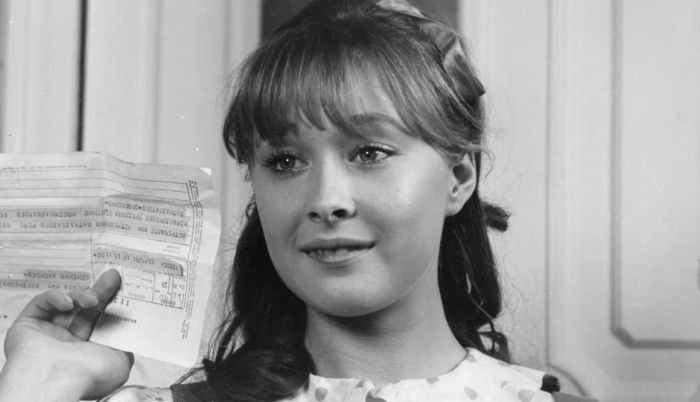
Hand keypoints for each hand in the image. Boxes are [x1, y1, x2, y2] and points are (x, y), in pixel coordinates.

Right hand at [1, 269, 133, 399]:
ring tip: (91, 299)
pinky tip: (67, 303)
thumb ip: (126, 346)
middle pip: (85, 309)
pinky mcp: (28, 325)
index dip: (112, 304)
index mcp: (87, 352)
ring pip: (66, 304)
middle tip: (114, 277)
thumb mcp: (121, 362)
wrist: (54, 379)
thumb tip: (130, 336)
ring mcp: (47, 333)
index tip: (124, 289)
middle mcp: (67, 343)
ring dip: (81, 295)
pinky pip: (41, 303)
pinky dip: (54, 298)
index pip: (100, 322)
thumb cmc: (86, 375)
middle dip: (101, 291)